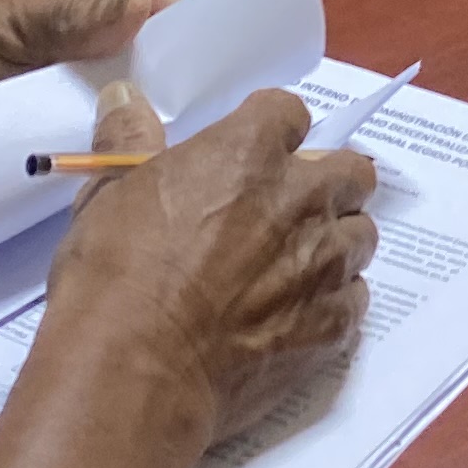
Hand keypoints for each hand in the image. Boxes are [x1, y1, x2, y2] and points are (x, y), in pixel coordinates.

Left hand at [0, 0, 187, 147]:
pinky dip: (96, 113)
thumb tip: (148, 6)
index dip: (164, 2)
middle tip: (179, 96)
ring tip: (154, 122)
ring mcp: (47, 51)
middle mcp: (60, 3)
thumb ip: (75, 18)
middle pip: (131, 19)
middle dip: (154, 50)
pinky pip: (79, 98)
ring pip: (110, 63)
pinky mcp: (31, 94)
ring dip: (126, 87)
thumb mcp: (4, 23)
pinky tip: (113, 136)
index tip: (185, 50)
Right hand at [42, 87, 380, 435]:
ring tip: (291, 270)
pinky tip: (292, 318)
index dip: (271, 133)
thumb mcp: (107, 195)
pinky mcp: (334, 323)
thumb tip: (125, 97)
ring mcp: (325, 262)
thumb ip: (129, 140)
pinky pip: (354, 300)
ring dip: (333, 245)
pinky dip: (331, 303)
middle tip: (284, 213)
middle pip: (350, 172)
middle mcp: (302, 198)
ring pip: (360, 236)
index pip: (289, 114)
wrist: (134, 370)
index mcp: (249, 152)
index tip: (251, 156)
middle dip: (326, 185)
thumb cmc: (114, 275)